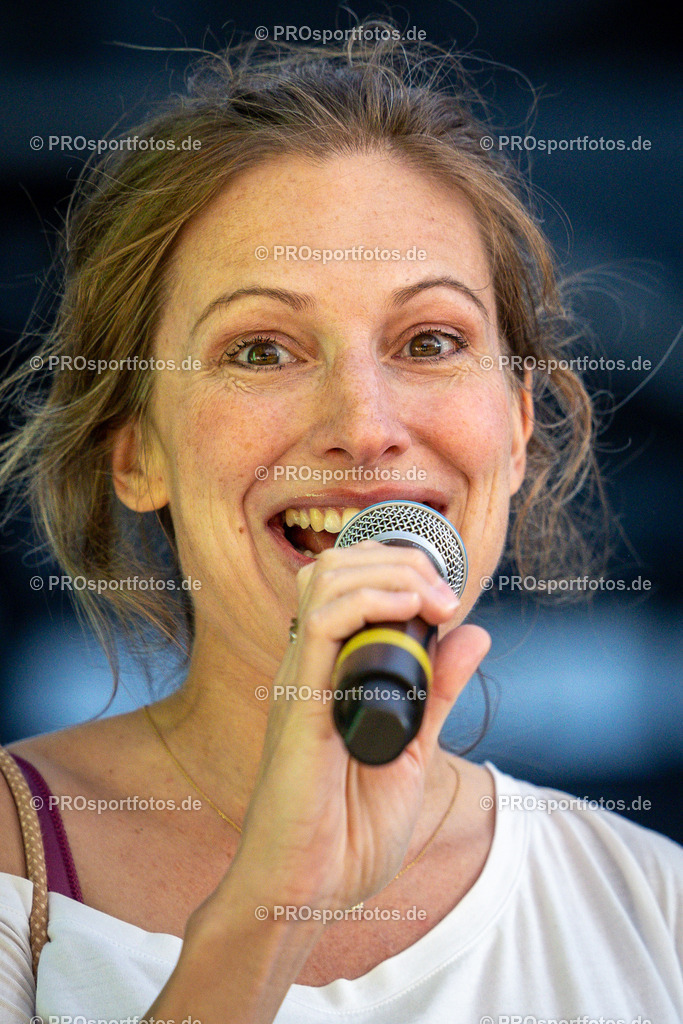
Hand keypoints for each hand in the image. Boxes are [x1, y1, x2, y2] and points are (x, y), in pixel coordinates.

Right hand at [221, 541, 489, 912]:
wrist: (306, 891)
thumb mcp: (413, 748)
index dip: (399, 568)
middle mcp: (311, 665)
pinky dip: (368, 600)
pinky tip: (407, 610)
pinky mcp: (301, 703)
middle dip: (400, 559)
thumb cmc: (348, 831)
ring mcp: (302, 679)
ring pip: (327, 578)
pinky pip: (322, 624)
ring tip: (432, 598)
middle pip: (338, 567)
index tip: (449, 597)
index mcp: (331, 672)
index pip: (348, 583)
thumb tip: (474, 635)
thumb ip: (438, 691)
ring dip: (388, 571)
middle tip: (446, 593)